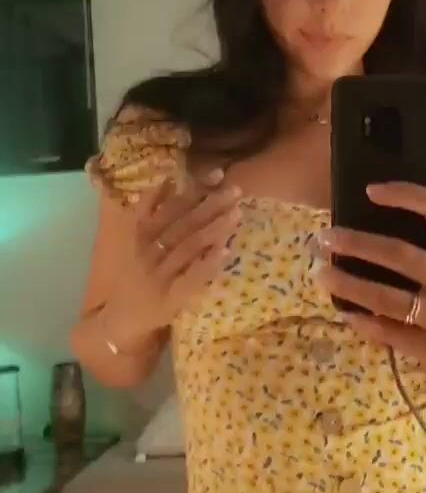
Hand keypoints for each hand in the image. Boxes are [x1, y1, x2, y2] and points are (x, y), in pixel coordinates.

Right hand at [102, 174, 243, 343]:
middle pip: (184, 224)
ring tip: (236, 214)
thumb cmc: (135, 274)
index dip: (193, 189)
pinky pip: (192, 278)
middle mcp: (150, 251)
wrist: (120, 319)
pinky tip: (226, 252)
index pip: (170, 206)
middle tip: (236, 191)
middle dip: (211, 205)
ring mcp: (160, 274)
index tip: (217, 174)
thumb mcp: (136, 240)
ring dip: (214, 229)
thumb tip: (170, 179)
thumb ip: (150, 211)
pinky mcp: (171, 297)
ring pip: (189, 247)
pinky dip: (208, 264)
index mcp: (142, 234)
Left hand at [314, 159, 425, 382]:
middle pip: (401, 255)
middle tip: (324, 237)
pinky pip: (391, 334)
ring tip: (319, 274)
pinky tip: (344, 312)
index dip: (406, 195)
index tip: (371, 190)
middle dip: (357, 244)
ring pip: (389, 299)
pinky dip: (365, 323)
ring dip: (349, 285)